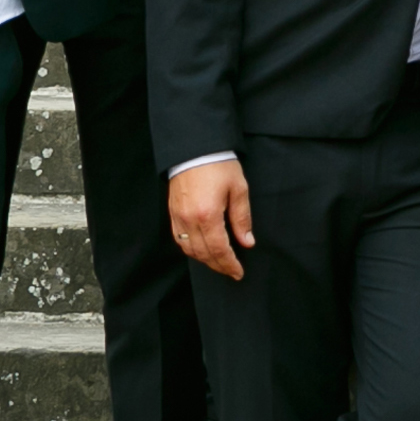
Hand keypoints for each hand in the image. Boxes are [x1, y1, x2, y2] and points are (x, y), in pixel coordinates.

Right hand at [169, 158, 255, 279]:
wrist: (194, 148)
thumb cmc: (218, 165)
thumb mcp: (238, 189)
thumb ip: (242, 218)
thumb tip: (247, 242)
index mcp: (208, 215)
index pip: (219, 250)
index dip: (229, 264)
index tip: (238, 272)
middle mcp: (190, 220)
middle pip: (204, 254)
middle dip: (219, 266)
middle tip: (231, 271)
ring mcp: (178, 217)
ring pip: (189, 250)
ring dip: (204, 260)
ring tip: (219, 263)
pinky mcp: (172, 213)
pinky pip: (179, 239)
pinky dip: (190, 249)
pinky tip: (201, 250)